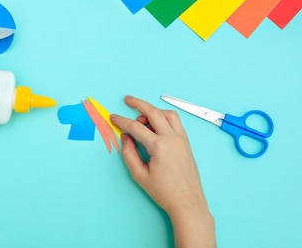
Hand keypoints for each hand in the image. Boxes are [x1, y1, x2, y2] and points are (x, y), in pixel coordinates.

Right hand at [110, 96, 215, 247]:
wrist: (188, 202)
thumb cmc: (164, 192)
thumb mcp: (139, 175)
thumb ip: (129, 153)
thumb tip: (126, 137)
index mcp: (159, 146)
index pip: (136, 127)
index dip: (122, 121)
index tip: (113, 117)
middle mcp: (172, 138)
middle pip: (153, 112)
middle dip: (138, 103)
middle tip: (127, 99)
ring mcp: (181, 139)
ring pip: (168, 114)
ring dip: (154, 111)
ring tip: (142, 119)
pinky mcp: (186, 142)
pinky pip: (176, 122)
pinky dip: (164, 118)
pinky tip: (155, 126)